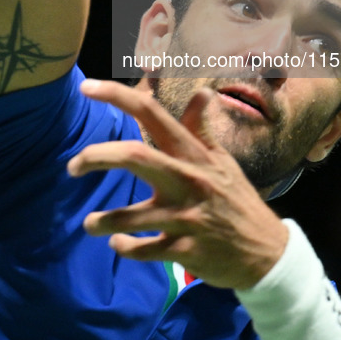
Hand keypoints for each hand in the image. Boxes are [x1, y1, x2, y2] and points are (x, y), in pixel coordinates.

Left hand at [68, 79, 287, 290]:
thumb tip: (202, 91)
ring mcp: (187, 217)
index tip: (87, 87)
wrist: (268, 252)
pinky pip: (145, 250)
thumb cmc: (237, 200)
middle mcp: (187, 179)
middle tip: (72, 167)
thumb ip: (202, 129)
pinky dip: (125, 247)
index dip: (117, 96)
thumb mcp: (222, 162)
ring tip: (91, 224)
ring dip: (103, 221)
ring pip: (133, 216)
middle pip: (134, 157)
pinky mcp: (186, 250)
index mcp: (193, 154)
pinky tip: (117, 244)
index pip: (152, 114)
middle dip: (96, 157)